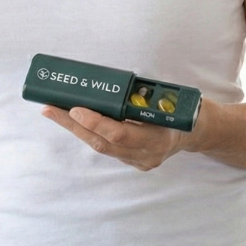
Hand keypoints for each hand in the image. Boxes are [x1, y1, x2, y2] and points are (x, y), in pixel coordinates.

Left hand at [41, 105, 185, 171]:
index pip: (120, 134)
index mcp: (159, 136)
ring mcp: (140, 161)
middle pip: (102, 143)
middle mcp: (148, 154)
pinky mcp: (133, 163)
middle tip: (50, 109)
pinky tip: (73, 122)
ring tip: (54, 112)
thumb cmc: (177, 107)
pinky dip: (89, 134)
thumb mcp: (163, 97)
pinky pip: (106, 148)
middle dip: (73, 125)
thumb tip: (102, 83)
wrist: (194, 130)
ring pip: (100, 147)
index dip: (95, 122)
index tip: (74, 109)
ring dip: (76, 129)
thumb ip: (138, 96)